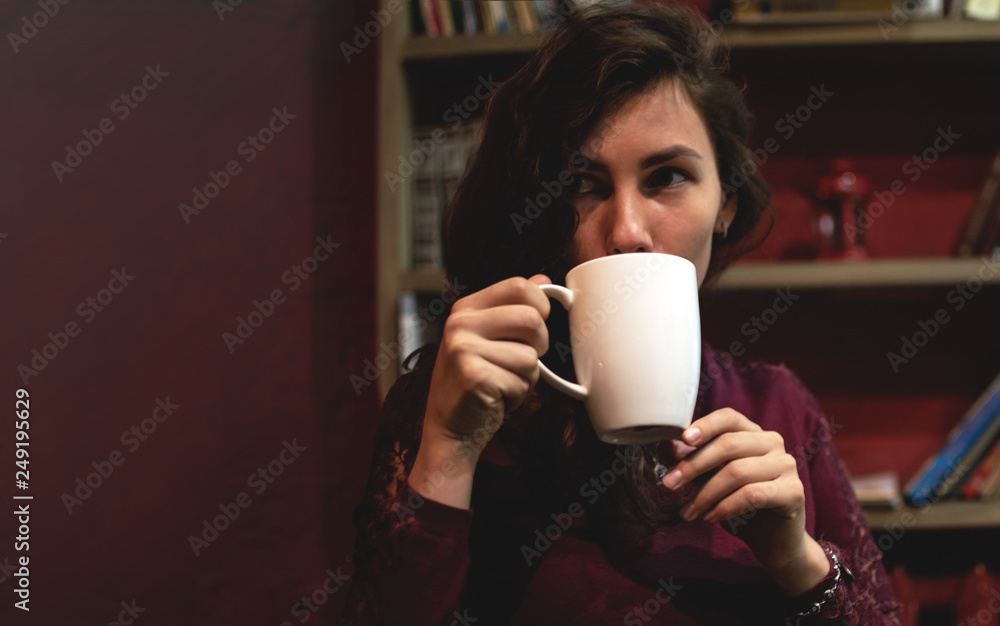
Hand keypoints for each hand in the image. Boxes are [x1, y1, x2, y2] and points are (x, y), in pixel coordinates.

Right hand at [409, 275, 550, 507]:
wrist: (449, 430)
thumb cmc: (474, 384)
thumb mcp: (489, 339)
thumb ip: (513, 309)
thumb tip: (544, 280)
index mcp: (465, 309)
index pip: (518, 286)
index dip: (539, 306)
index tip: (534, 328)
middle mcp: (459, 324)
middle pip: (532, 318)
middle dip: (538, 346)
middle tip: (517, 363)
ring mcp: (463, 349)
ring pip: (532, 355)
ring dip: (527, 378)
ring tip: (502, 384)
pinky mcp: (474, 376)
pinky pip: (523, 381)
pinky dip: (518, 396)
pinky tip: (496, 399)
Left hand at [659, 408, 828, 595]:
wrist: (774, 541)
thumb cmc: (739, 505)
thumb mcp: (710, 479)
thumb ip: (692, 460)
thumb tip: (665, 445)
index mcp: (753, 433)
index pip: (728, 417)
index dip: (705, 425)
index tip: (682, 440)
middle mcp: (773, 443)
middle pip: (728, 445)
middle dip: (693, 465)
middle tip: (668, 484)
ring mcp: (786, 466)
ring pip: (737, 471)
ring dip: (705, 494)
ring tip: (689, 512)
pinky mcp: (793, 491)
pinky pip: (752, 494)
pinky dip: (725, 507)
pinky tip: (710, 518)